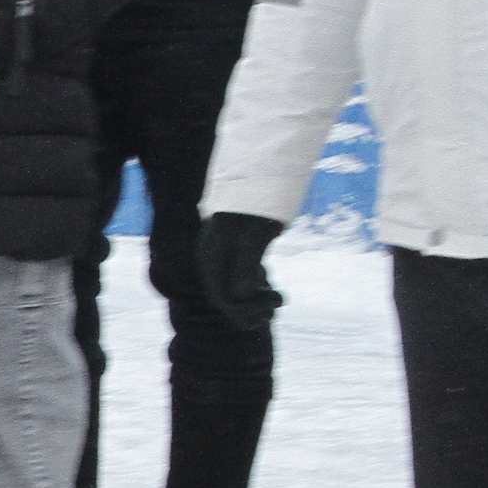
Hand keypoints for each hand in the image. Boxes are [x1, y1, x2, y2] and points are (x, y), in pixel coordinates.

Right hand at [195, 211, 286, 331]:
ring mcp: (226, 253)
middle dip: (251, 308)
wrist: (260, 174)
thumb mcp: (251, 239)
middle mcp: (214, 259)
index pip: (222, 297)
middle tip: (276, 309)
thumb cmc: (255, 206)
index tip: (268, 313)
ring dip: (256, 300)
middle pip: (227, 296)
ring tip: (278, 301)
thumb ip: (243, 270)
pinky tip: (270, 288)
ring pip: (236, 287)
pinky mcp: (239, 247)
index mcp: (210, 258)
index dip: (244, 312)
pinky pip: (243, 275)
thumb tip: (238, 299)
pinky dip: (257, 286)